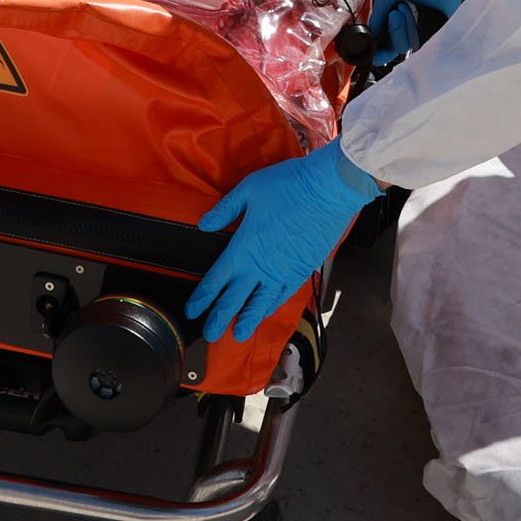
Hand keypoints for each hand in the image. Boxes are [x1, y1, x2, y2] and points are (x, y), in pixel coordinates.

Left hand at [189, 142, 378, 343]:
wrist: (328, 189)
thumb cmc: (287, 185)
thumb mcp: (248, 190)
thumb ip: (225, 210)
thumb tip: (204, 224)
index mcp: (244, 247)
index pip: (217, 280)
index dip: (203, 298)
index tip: (192, 311)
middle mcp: (262, 266)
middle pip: (236, 299)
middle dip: (220, 318)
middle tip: (210, 335)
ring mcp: (284, 271)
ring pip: (261, 303)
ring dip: (248, 320)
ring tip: (239, 335)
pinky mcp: (302, 270)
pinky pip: (283, 294)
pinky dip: (272, 305)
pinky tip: (267, 311)